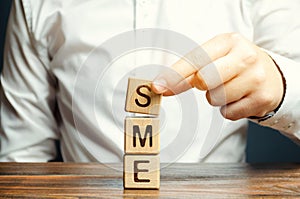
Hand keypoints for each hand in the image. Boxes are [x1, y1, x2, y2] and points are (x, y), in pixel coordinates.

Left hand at [152, 33, 283, 119]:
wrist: (272, 76)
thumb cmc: (237, 65)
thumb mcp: (216, 57)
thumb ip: (189, 70)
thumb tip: (162, 85)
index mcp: (229, 42)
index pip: (195, 59)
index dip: (174, 74)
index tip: (158, 87)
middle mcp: (245, 57)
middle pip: (204, 79)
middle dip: (201, 85)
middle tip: (210, 81)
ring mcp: (255, 78)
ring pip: (214, 99)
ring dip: (215, 98)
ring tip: (230, 87)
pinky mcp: (261, 99)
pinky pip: (228, 113)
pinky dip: (228, 109)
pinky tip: (239, 98)